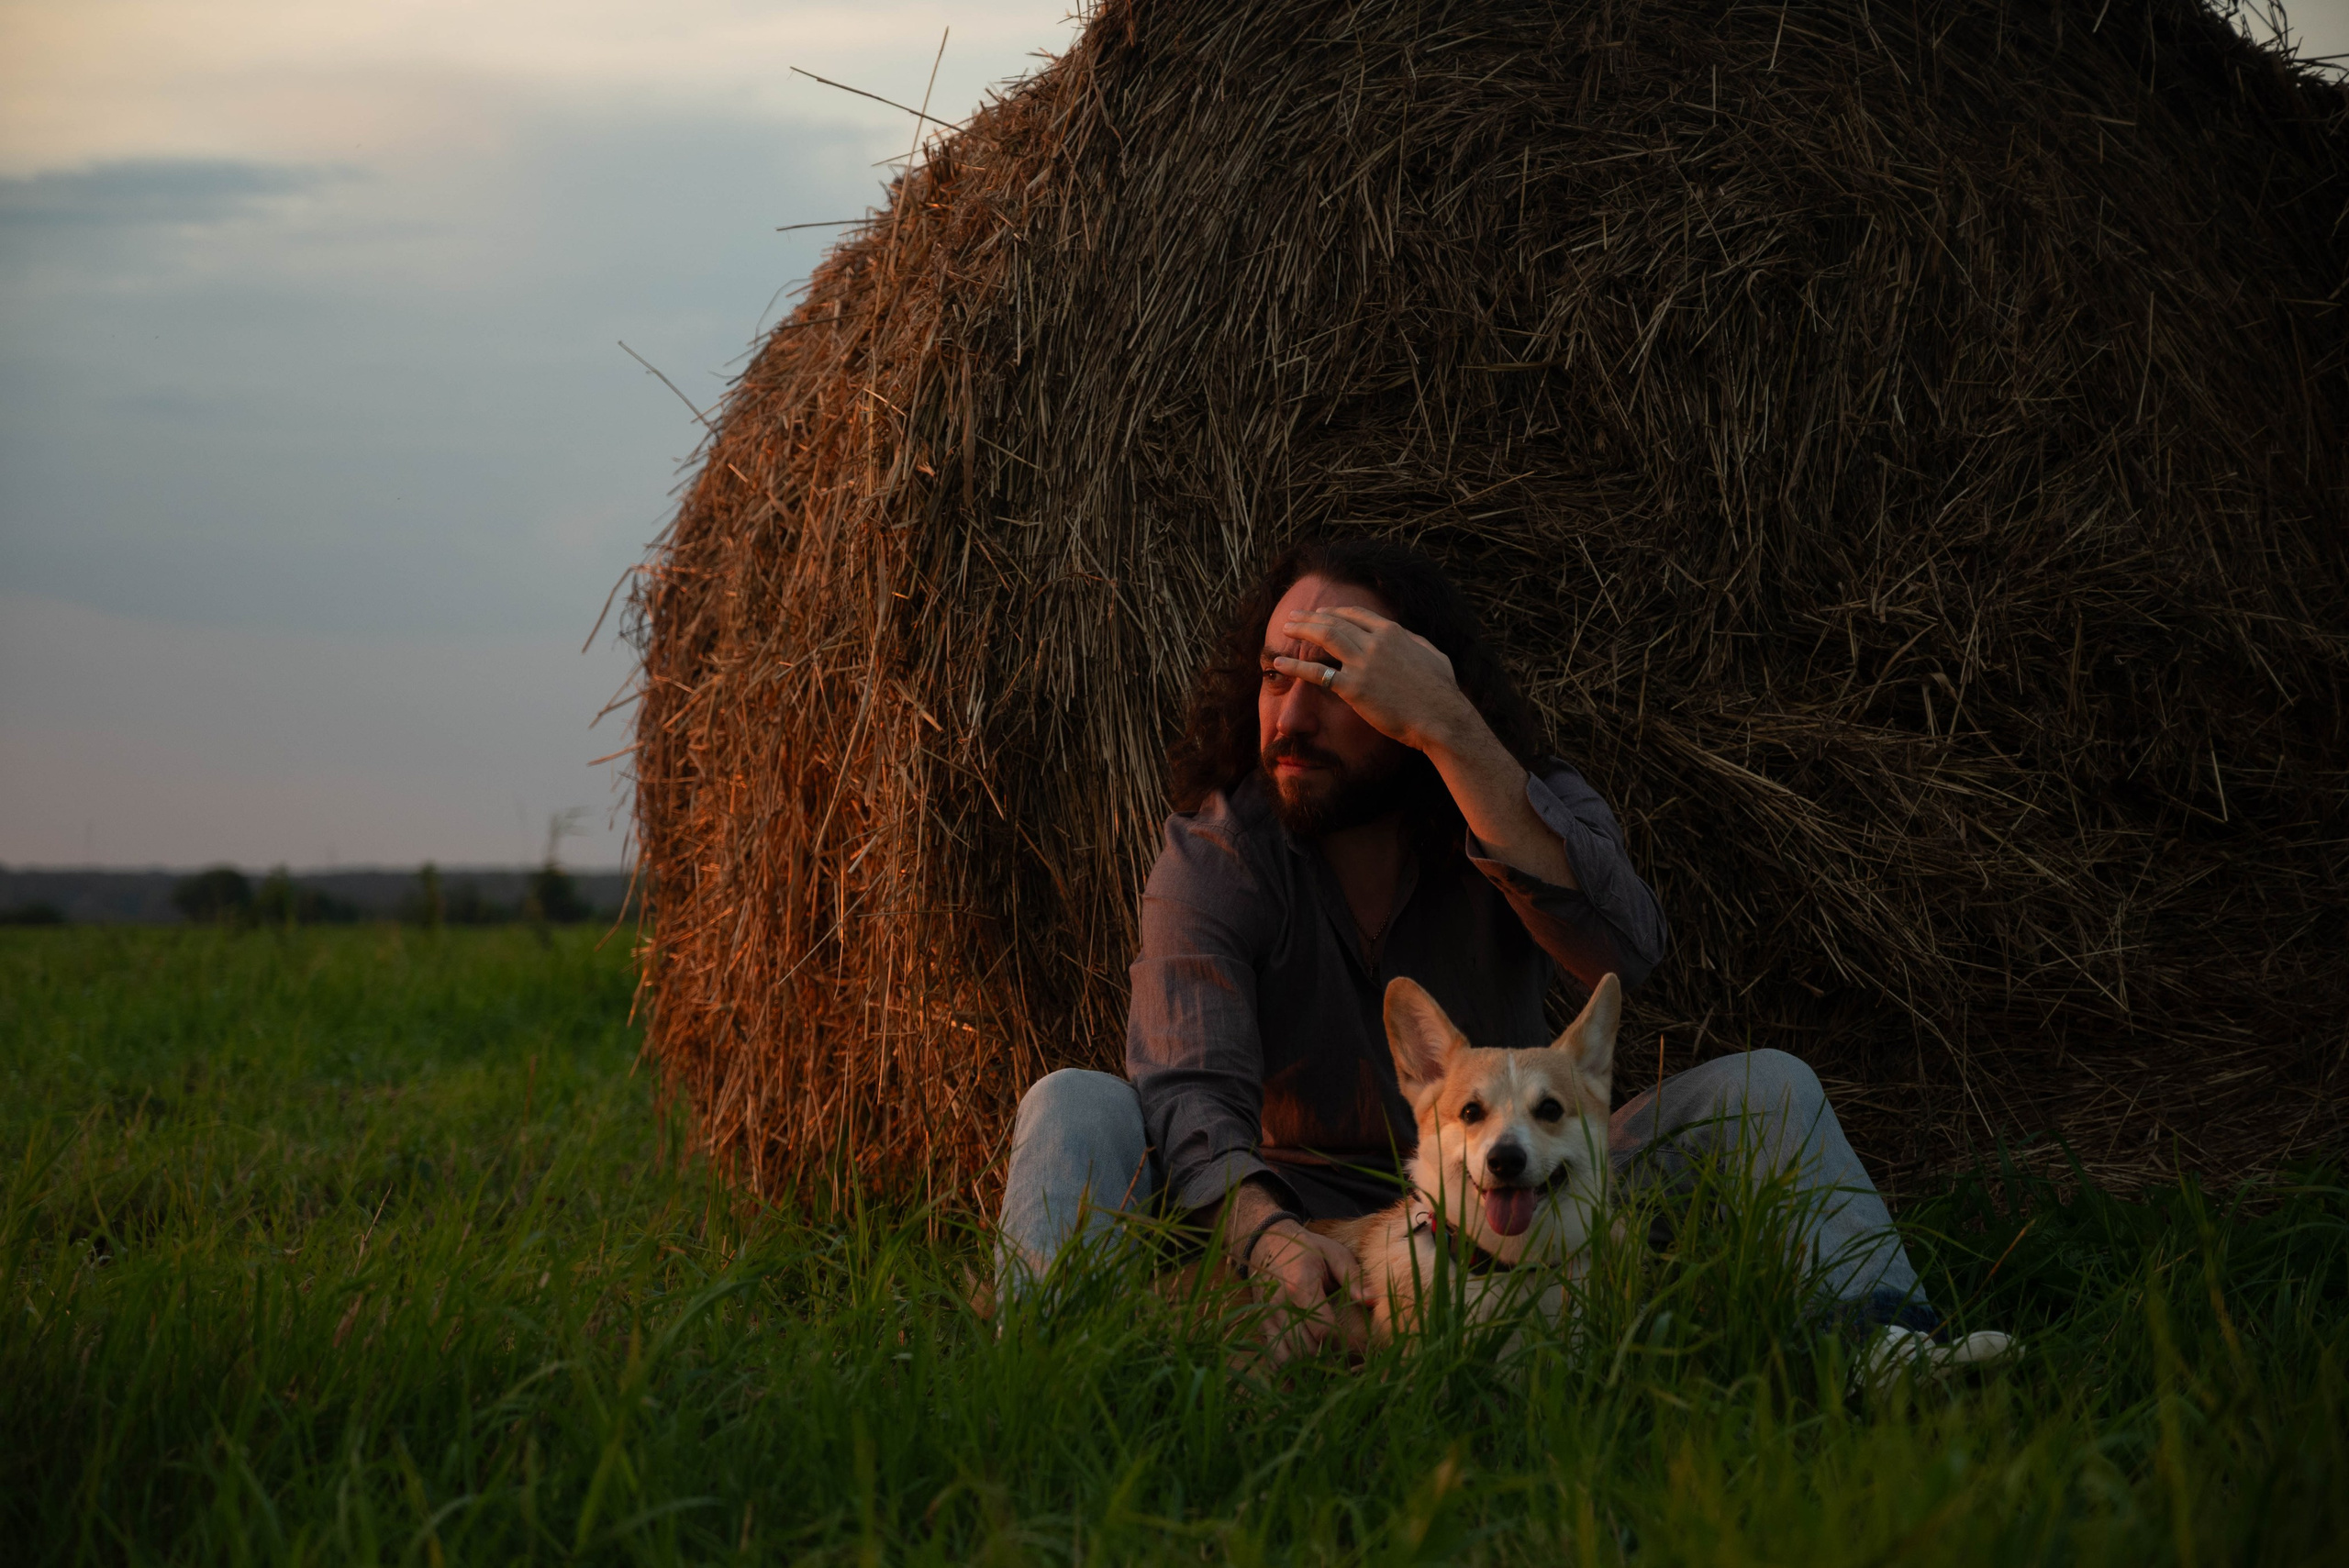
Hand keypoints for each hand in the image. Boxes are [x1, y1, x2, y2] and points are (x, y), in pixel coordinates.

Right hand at [1247, 1219, 1361, 1363]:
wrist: (1267, 1245)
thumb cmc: (1307, 1249)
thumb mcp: (1334, 1253)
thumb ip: (1354, 1277)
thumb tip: (1373, 1301)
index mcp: (1300, 1286)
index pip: (1323, 1330)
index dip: (1348, 1345)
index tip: (1367, 1349)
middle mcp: (1279, 1306)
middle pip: (1307, 1349)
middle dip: (1334, 1360)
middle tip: (1357, 1361)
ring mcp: (1267, 1319)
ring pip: (1288, 1360)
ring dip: (1312, 1368)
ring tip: (1335, 1364)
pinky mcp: (1261, 1328)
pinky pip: (1274, 1359)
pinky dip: (1291, 1369)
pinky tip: (1310, 1367)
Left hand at [1271, 606, 1473, 754]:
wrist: (1441, 717)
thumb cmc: (1441, 691)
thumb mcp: (1433, 655)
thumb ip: (1415, 644)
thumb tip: (1407, 638)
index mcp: (1393, 633)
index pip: (1357, 615)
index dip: (1335, 613)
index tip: (1321, 613)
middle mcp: (1375, 642)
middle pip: (1335, 622)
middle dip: (1311, 617)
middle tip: (1294, 617)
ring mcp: (1363, 663)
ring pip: (1324, 637)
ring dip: (1302, 630)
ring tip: (1285, 629)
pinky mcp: (1353, 687)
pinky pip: (1316, 673)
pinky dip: (1294, 666)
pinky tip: (1278, 663)